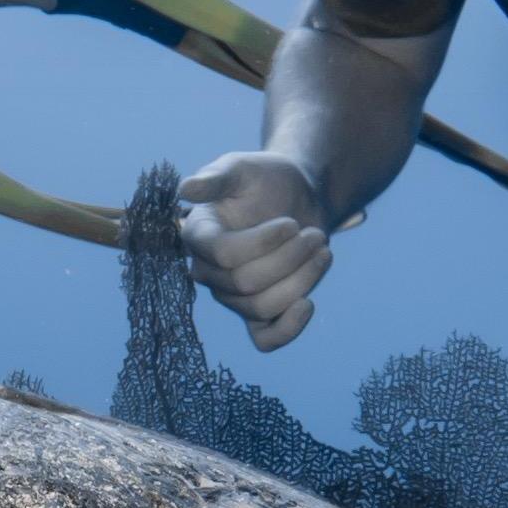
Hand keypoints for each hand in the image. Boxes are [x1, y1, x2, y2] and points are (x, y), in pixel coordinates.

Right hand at [180, 148, 334, 350]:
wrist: (297, 195)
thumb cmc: (266, 178)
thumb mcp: (241, 168)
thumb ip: (215, 177)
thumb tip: (185, 189)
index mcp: (199, 236)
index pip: (224, 255)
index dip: (263, 242)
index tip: (291, 223)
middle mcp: (210, 271)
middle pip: (247, 283)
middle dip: (291, 258)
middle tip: (315, 234)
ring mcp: (233, 296)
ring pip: (262, 307)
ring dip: (302, 279)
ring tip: (322, 249)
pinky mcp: (259, 312)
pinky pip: (266, 339)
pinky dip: (288, 329)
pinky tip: (308, 303)